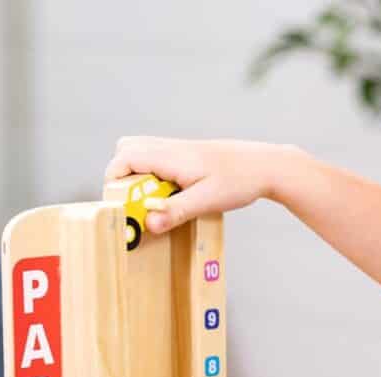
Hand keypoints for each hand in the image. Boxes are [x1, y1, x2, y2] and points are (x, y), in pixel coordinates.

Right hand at [104, 136, 295, 233]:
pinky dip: (153, 175)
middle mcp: (169, 147)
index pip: (123, 159)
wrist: (266, 166)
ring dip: (138, 176)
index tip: (122, 206)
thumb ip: (175, 212)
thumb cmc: (239, 181)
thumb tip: (148, 224)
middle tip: (136, 204)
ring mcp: (178, 149)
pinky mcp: (187, 156)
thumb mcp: (206, 200)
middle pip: (125, 150)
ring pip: (140, 152)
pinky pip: (157, 159)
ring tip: (154, 201)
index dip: (114, 182)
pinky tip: (171, 195)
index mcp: (169, 155)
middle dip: (122, 178)